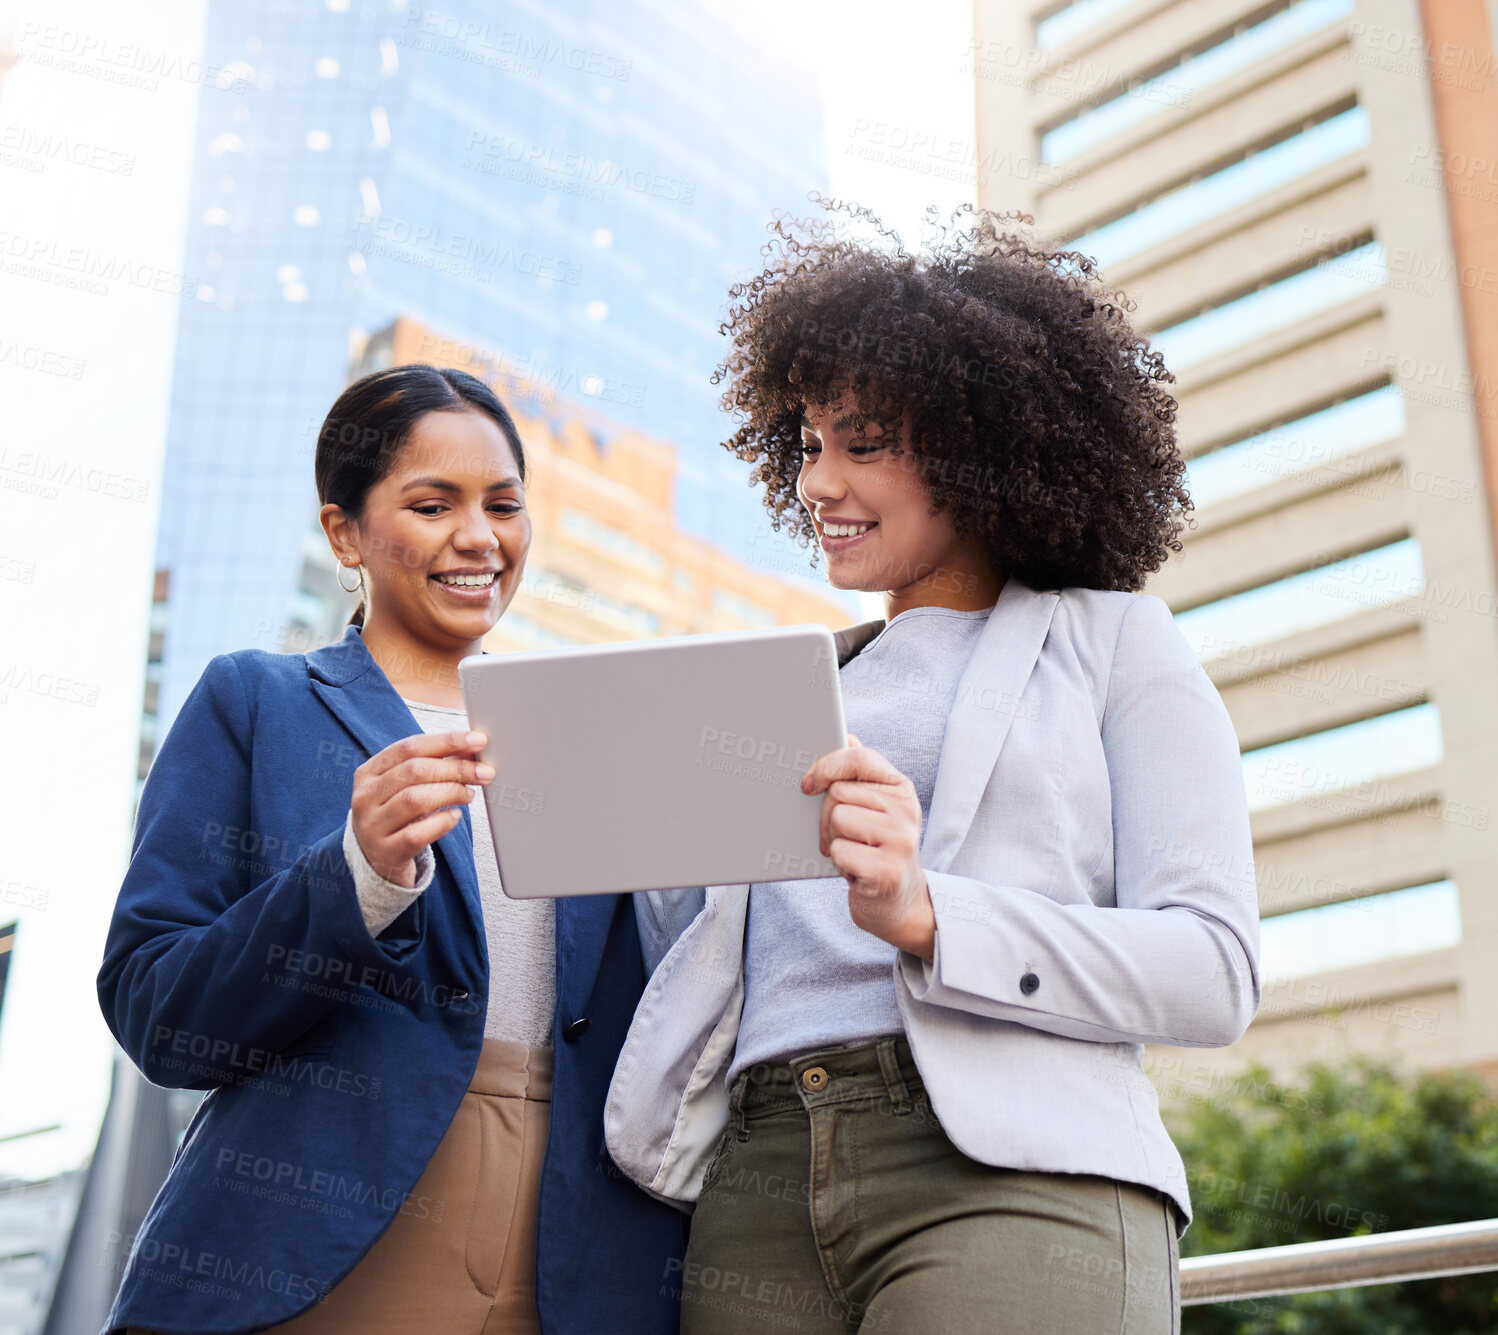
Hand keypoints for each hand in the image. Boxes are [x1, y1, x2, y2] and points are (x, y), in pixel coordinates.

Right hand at [350, 730, 493, 886]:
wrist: (378, 858)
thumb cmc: (398, 814)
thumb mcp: (407, 785)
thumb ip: (435, 764)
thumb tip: (472, 747)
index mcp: (369, 771)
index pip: (410, 747)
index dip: (448, 741)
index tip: (479, 740)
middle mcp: (365, 796)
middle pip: (415, 771)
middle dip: (456, 768)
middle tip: (484, 772)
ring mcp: (372, 825)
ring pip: (415, 799)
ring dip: (451, 793)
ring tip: (469, 794)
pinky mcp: (386, 851)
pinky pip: (417, 833)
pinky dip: (442, 822)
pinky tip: (455, 816)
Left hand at [800, 731, 936, 960]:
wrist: (899, 903)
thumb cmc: (877, 849)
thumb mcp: (875, 808)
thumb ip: (861, 774)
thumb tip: (845, 735)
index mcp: (901, 789)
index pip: (859, 759)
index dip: (826, 766)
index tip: (807, 784)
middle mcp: (906, 810)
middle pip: (838, 793)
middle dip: (827, 817)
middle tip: (842, 837)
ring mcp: (900, 840)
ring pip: (836, 820)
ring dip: (832, 841)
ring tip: (852, 853)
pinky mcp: (887, 871)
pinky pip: (838, 851)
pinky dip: (838, 864)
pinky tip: (855, 872)